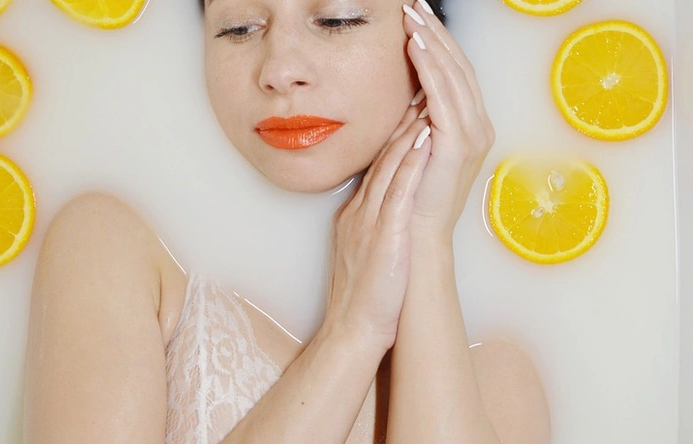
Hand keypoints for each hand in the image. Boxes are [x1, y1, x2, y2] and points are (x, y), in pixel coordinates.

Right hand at [324, 102, 430, 351]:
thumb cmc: (364, 294)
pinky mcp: (383, 236)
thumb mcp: (363, 248)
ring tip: (426, 98)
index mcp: (358, 213)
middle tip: (421, 88)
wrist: (353, 329)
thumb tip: (386, 204)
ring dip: (409, 130)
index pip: (380, 165)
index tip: (415, 105)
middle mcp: (361, 210)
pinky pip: (398, 193)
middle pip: (384, 156)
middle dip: (404, 119)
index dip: (398, 132)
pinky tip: (425, 140)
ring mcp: (370, 221)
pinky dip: (412, 164)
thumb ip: (371, 222)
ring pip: (390, 166)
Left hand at [402, 1, 494, 240]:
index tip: (418, 18)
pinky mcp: (458, 144)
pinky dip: (429, 69)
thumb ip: (415, 119)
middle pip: (459, 67)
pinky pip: (444, 97)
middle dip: (436, 33)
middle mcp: (477, 126)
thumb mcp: (415, 146)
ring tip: (411, 18)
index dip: (438, 43)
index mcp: (469, 125)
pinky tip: (415, 47)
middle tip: (414, 6)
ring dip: (431, 43)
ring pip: (453, 76)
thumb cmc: (411, 194)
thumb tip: (405, 92)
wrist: (417, 233)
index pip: (456, 73)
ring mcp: (472, 134)